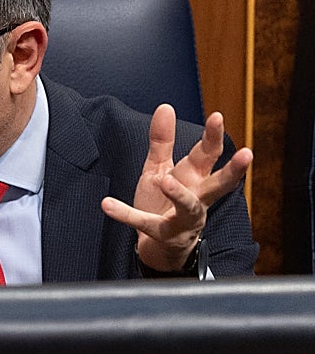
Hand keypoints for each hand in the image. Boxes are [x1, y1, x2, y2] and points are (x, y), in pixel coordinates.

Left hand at [100, 104, 252, 272]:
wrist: (158, 246)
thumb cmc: (164, 202)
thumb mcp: (160, 168)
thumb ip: (162, 140)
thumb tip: (165, 107)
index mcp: (195, 178)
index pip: (210, 154)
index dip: (214, 136)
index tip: (217, 117)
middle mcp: (197, 198)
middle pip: (218, 183)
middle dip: (232, 170)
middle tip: (246, 154)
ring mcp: (183, 218)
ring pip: (190, 207)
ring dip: (179, 194)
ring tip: (165, 180)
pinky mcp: (163, 234)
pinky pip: (144, 223)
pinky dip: (125, 214)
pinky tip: (107, 204)